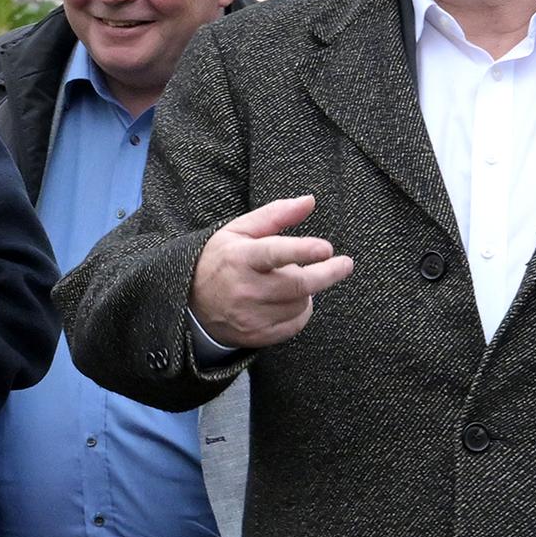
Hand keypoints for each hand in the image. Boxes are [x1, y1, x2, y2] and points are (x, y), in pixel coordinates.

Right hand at [187, 195, 352, 348]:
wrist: (190, 304)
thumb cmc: (220, 259)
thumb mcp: (239, 230)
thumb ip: (276, 214)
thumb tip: (309, 201)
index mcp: (239, 257)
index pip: (274, 252)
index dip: (302, 250)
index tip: (326, 248)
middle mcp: (244, 288)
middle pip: (298, 285)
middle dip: (327, 274)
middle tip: (345, 264)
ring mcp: (250, 315)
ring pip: (300, 304)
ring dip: (308, 291)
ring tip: (296, 280)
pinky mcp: (256, 336)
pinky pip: (295, 325)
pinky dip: (301, 311)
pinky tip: (291, 301)